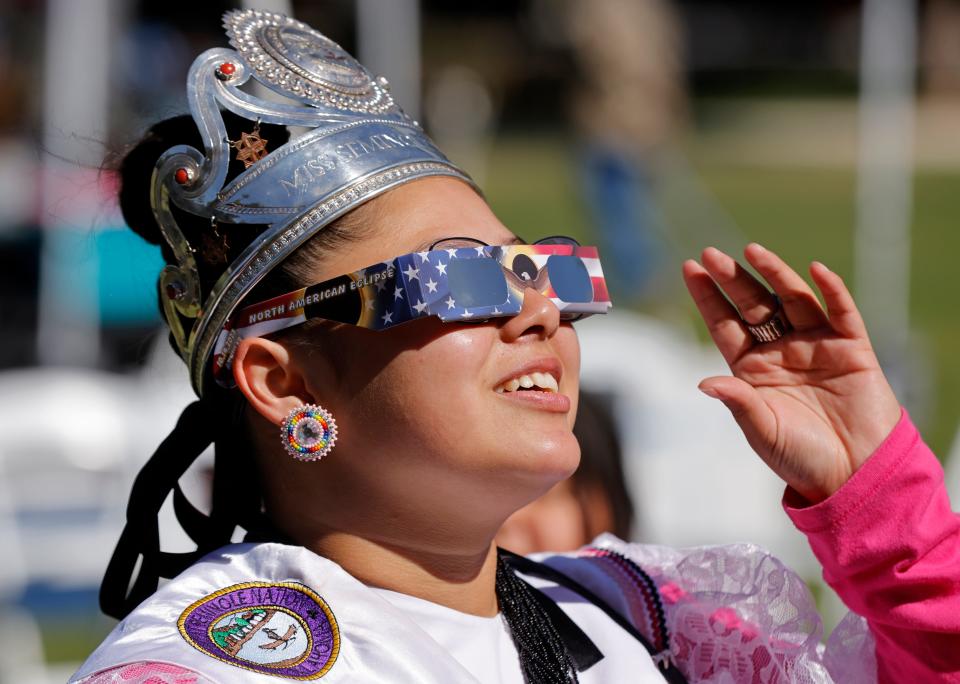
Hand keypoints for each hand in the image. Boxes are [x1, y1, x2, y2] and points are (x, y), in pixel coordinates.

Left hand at [682, 244, 900, 503]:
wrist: (854, 475)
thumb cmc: (800, 458)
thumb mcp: (762, 430)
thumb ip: (738, 402)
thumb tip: (704, 382)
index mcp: (753, 369)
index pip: (725, 324)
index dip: (708, 297)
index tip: (689, 268)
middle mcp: (782, 351)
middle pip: (754, 305)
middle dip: (733, 280)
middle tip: (711, 254)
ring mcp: (817, 346)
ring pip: (793, 300)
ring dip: (775, 274)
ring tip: (752, 251)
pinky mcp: (852, 349)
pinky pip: (842, 313)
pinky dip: (831, 291)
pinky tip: (816, 271)